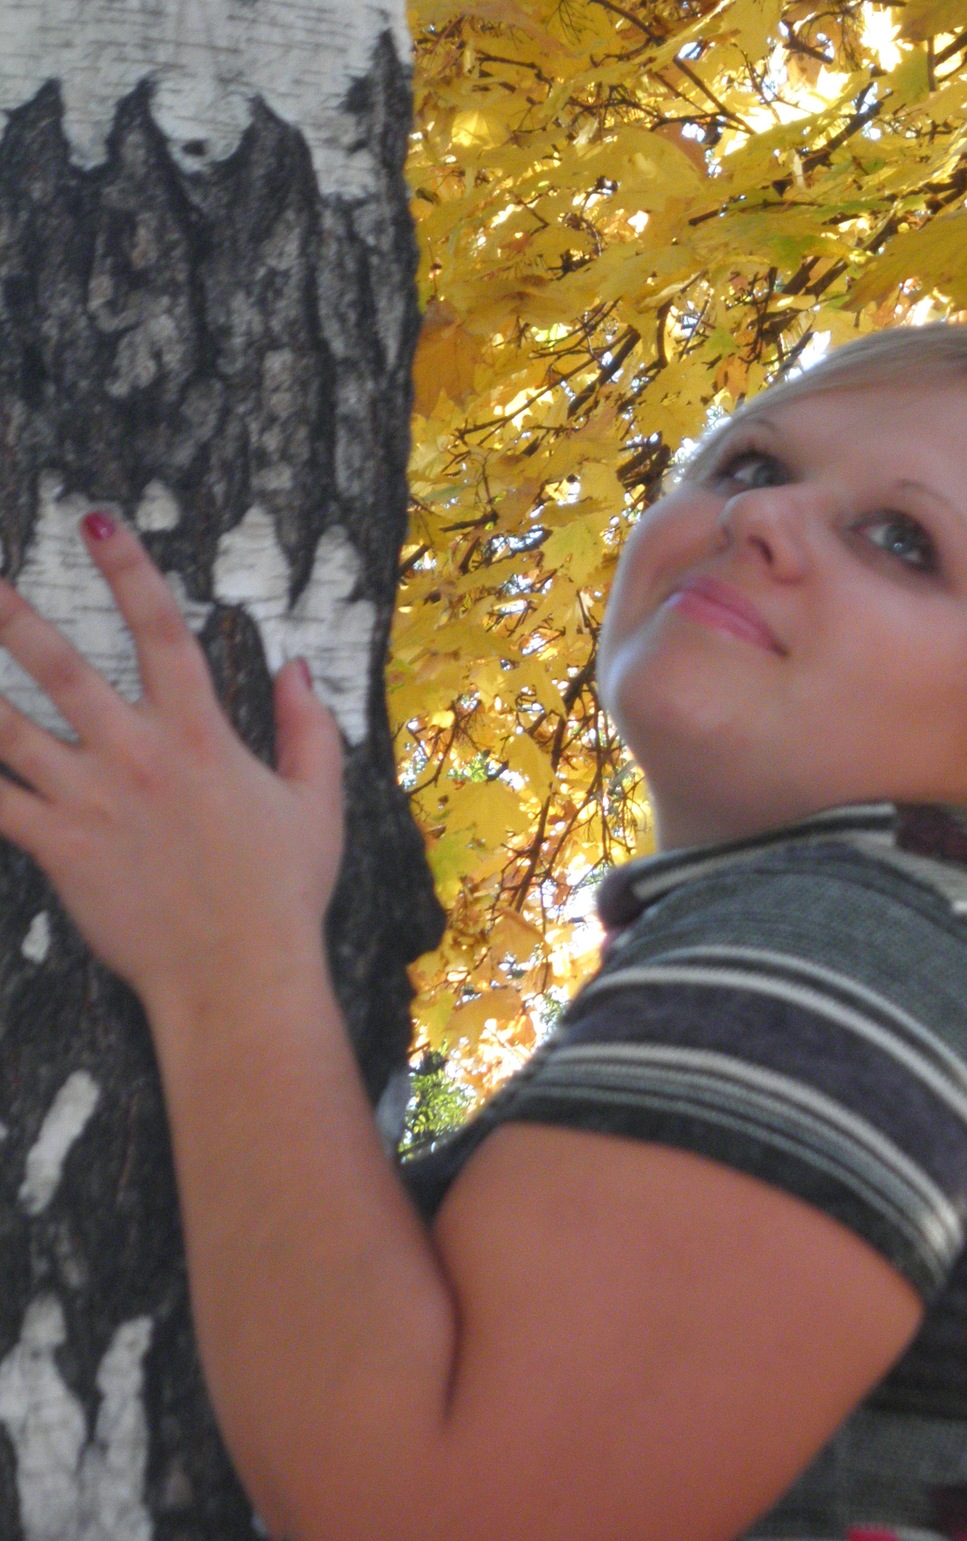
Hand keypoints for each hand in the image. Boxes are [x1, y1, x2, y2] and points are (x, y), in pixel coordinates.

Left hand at [0, 513, 344, 1019]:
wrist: (240, 974)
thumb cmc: (282, 895)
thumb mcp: (316, 805)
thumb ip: (309, 730)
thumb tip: (300, 669)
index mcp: (199, 736)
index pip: (161, 630)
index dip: (127, 568)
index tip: (95, 519)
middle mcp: (136, 755)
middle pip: (59, 667)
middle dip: (11, 615)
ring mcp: (90, 800)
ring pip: (7, 728)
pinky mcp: (58, 846)